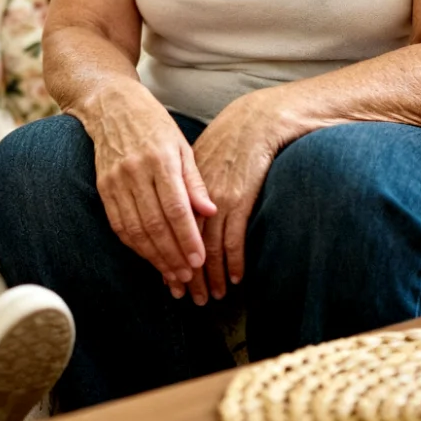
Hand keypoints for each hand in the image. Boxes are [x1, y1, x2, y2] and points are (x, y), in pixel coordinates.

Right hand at [84, 82, 215, 296]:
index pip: (176, 208)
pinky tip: (148, 257)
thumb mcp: (181, 144)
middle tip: (188, 277)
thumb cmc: (153, 124)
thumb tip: (211, 212)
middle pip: (155, 224)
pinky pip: (118, 223)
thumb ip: (194, 180)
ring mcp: (115, 179)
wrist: (110, 104)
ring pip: (134, 229)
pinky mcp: (103, 186)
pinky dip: (134, 245)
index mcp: (161, 158)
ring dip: (154, 256)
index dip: (188, 238)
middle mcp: (136, 170)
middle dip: (172, 255)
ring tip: (171, 274)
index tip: (200, 260)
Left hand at [185, 91, 285, 305]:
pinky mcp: (239, 200)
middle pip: (184, 245)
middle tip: (189, 299)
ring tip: (213, 296)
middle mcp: (192, 196)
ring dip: (211, 276)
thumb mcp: (195, 162)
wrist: (253, 122)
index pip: (166, 232)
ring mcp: (216, 199)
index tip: (170, 281)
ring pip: (208, 247)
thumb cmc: (225, 142)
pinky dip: (234, 261)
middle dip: (187, 276)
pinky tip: (236, 278)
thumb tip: (178, 219)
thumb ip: (185, 191)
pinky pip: (234, 238)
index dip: (168, 259)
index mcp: (176, 186)